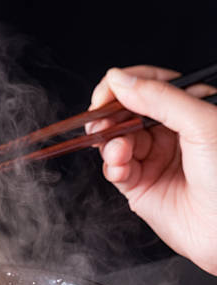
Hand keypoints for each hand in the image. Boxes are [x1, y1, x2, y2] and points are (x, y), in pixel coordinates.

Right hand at [88, 65, 216, 274]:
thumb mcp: (201, 125)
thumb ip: (159, 98)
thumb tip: (120, 80)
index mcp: (190, 108)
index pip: (150, 84)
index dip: (123, 85)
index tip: (106, 91)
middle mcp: (170, 132)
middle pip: (126, 112)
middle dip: (110, 117)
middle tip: (102, 123)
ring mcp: (153, 159)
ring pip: (116, 141)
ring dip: (111, 145)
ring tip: (119, 153)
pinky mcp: (140, 185)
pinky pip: (115, 169)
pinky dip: (111, 167)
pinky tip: (119, 169)